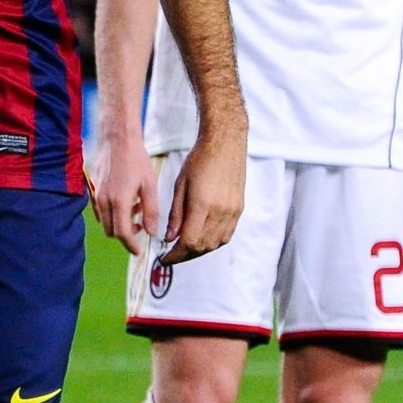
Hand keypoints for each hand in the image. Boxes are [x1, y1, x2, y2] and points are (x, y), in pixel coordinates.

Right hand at [90, 130, 158, 256]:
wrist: (118, 140)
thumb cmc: (135, 160)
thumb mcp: (149, 186)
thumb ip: (150, 212)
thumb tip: (152, 232)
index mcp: (119, 202)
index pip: (122, 234)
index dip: (131, 245)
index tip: (139, 251)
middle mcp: (103, 201)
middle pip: (111, 230)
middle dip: (125, 234)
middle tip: (141, 227)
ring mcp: (96, 195)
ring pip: (105, 220)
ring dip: (119, 222)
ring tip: (136, 210)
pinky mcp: (93, 189)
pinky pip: (101, 209)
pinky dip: (112, 212)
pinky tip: (126, 200)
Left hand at [160, 115, 245, 264]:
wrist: (225, 144)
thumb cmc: (199, 160)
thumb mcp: (180, 185)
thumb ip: (175, 214)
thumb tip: (169, 238)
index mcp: (203, 205)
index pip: (189, 241)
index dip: (175, 254)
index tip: (164, 258)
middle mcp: (221, 212)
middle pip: (202, 246)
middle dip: (185, 255)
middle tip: (171, 255)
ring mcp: (233, 212)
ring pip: (215, 244)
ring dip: (199, 250)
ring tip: (184, 247)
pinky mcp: (239, 210)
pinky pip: (226, 235)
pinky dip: (212, 241)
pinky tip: (201, 237)